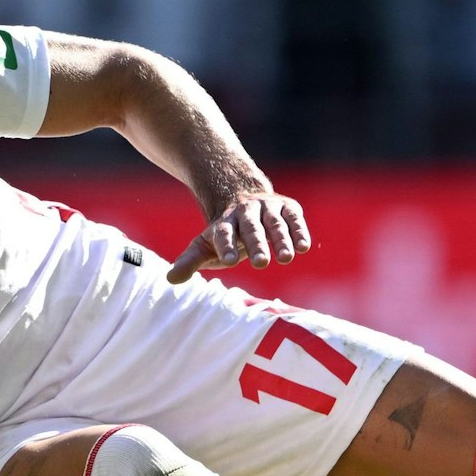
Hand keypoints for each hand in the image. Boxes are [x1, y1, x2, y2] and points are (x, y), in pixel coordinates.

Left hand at [167, 190, 311, 283]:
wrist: (243, 196)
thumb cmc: (226, 233)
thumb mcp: (205, 246)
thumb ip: (190, 261)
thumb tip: (170, 279)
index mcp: (224, 224)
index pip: (223, 235)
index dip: (225, 247)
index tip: (229, 262)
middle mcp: (246, 213)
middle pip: (251, 229)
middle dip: (256, 245)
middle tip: (261, 263)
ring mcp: (268, 208)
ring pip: (275, 224)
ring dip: (281, 240)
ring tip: (285, 258)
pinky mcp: (288, 208)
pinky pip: (295, 219)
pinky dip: (299, 231)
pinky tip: (304, 247)